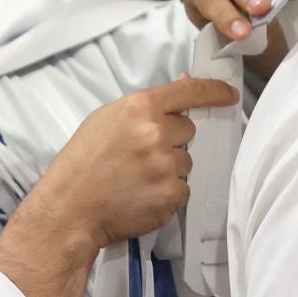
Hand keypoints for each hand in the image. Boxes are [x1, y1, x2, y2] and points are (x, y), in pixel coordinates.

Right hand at [13, 76, 238, 255]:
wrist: (68, 211)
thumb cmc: (81, 165)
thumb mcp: (105, 120)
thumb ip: (145, 106)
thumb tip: (183, 85)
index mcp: (139, 108)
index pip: (190, 91)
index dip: (215, 91)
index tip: (229, 95)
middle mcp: (156, 132)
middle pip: (188, 130)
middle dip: (172, 140)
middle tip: (141, 156)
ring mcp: (166, 165)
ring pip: (186, 161)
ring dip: (169, 169)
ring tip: (136, 179)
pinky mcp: (172, 194)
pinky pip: (183, 189)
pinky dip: (167, 194)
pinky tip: (141, 196)